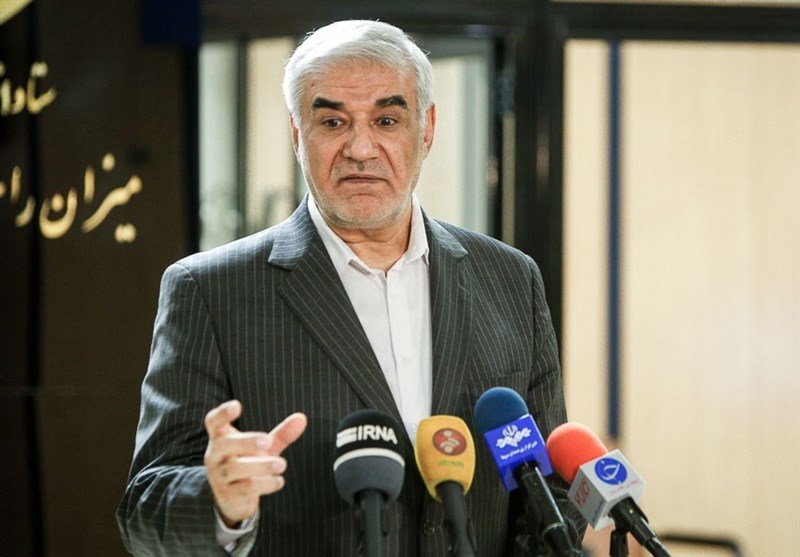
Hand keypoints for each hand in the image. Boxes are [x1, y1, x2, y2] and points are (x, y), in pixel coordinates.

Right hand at [204, 400, 307, 526]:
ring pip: (234, 468)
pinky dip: (264, 484)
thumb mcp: (264, 447)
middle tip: (267, 440)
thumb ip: (281, 434)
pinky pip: (244, 488)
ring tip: (281, 465)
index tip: (237, 405)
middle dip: (246, 442)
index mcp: (221, 437)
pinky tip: (279, 481)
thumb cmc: (247, 462)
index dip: (222, 413)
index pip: (213, 421)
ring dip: (260, 466)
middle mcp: (215, 455)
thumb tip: (302, 418)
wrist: (233, 497)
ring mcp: (219, 475)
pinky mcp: (228, 495)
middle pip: (224, 444)